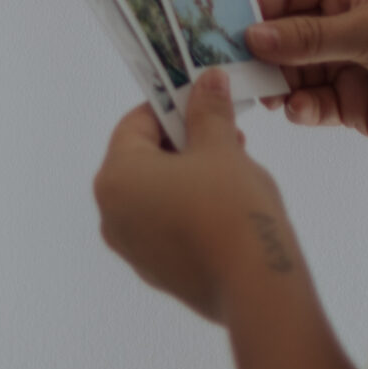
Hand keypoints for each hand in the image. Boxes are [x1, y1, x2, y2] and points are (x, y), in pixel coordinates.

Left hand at [94, 74, 286, 322]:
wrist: (256, 290)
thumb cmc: (231, 208)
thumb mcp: (221, 148)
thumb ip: (208, 111)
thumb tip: (207, 79)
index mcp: (116, 178)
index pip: (135, 124)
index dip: (172, 106)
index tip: (205, 100)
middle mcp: (111, 215)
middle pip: (142, 160)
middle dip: (184, 142)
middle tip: (227, 137)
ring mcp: (131, 250)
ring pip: (155, 195)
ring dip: (188, 176)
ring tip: (234, 172)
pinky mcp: (156, 273)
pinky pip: (166, 226)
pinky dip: (189, 210)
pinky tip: (227, 210)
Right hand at [246, 0, 367, 143]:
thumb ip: (311, 37)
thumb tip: (253, 36)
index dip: (256, 6)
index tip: (228, 31)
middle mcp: (342, 21)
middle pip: (283, 33)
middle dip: (262, 52)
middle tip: (238, 73)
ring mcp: (346, 63)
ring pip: (293, 73)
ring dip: (280, 85)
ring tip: (273, 98)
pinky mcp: (353, 103)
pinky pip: (314, 104)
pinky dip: (303, 109)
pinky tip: (303, 111)